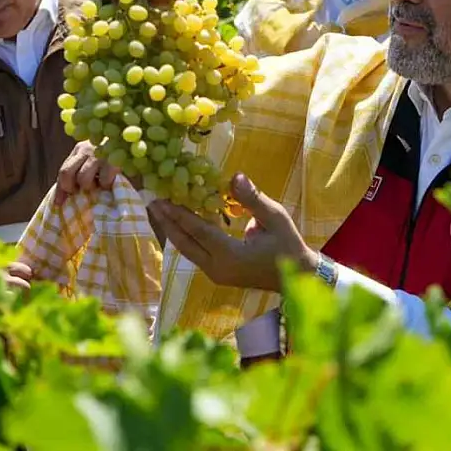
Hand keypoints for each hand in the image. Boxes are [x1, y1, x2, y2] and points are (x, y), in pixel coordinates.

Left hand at [56, 140, 120, 204]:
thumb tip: (63, 199)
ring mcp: (100, 154)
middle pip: (66, 172)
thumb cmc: (113, 158)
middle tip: (81, 193)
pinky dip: (106, 185)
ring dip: (90, 187)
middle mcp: (86, 149)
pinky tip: (111, 183)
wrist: (132, 144)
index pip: (63, 170)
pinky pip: (103, 180)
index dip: (61, 189)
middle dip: (71, 187)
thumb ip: (80, 172)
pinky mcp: (113, 161)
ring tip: (99, 186)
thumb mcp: (93, 161)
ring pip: (83, 178)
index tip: (59, 203)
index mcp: (79, 149)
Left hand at [147, 173, 317, 292]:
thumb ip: (252, 199)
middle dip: (168, 222)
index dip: (180, 214)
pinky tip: (179, 221)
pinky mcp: (218, 274)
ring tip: (160, 210)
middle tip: (153, 201)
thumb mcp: (275, 218)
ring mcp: (216, 274)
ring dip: (174, 229)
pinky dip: (186, 236)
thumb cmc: (288, 245)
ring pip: (188, 250)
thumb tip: (234, 177)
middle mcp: (218, 269)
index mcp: (231, 256)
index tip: (163, 199)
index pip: (199, 232)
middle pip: (185, 243)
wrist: (297, 275)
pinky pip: (196, 253)